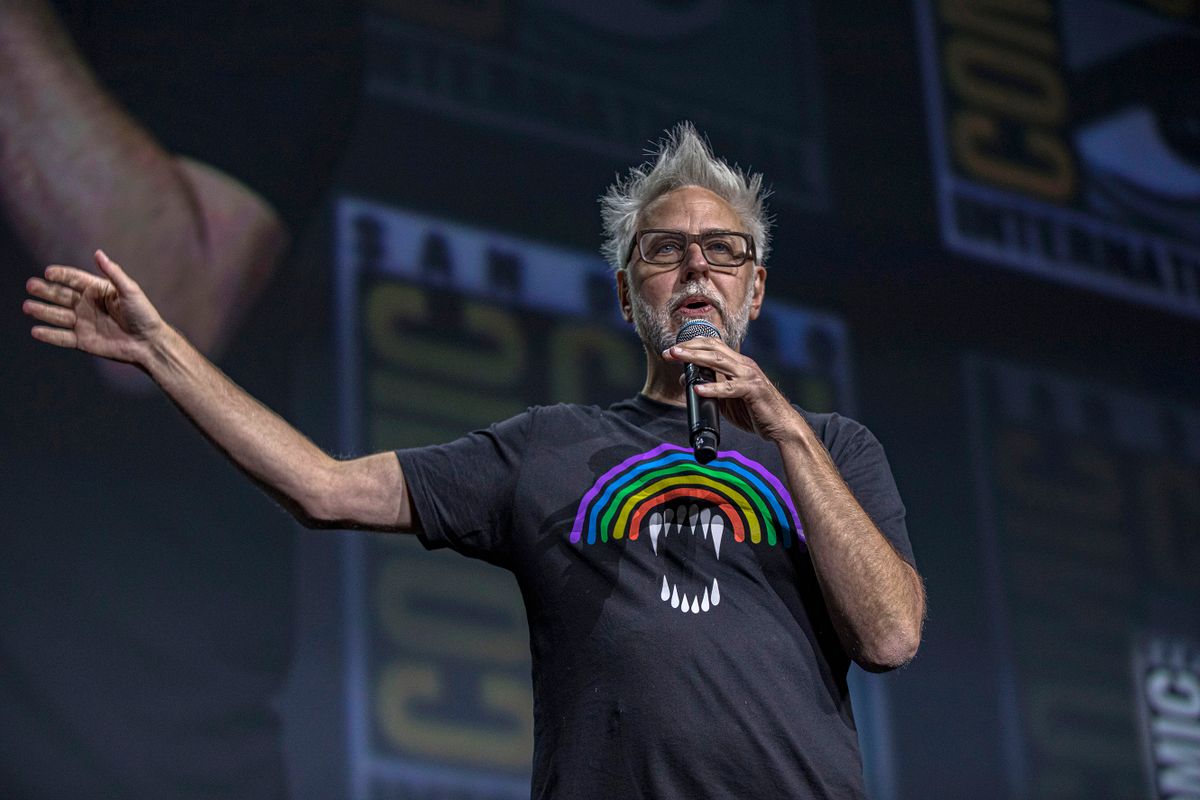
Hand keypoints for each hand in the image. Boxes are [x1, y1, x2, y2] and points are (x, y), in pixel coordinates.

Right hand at [23, 249, 164, 365]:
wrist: (149, 343)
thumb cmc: (144, 314)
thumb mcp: (130, 290)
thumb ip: (113, 273)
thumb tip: (98, 253)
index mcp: (98, 291)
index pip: (74, 279)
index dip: (61, 275)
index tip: (48, 272)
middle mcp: (87, 305)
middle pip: (61, 296)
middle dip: (45, 291)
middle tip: (30, 286)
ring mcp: (83, 323)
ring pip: (58, 316)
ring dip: (42, 311)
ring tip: (27, 306)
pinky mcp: (83, 341)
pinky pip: (62, 337)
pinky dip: (49, 335)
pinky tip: (36, 331)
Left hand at [662, 338, 802, 442]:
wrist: (781, 425)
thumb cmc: (754, 411)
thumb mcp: (726, 399)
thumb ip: (708, 387)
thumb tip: (685, 379)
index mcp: (737, 364)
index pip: (713, 345)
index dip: (691, 344)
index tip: (672, 350)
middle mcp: (743, 365)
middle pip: (713, 348)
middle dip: (689, 347)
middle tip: (669, 351)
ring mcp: (749, 375)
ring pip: (719, 360)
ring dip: (696, 357)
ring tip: (678, 357)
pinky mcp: (753, 390)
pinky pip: (730, 387)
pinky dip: (713, 388)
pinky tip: (698, 389)